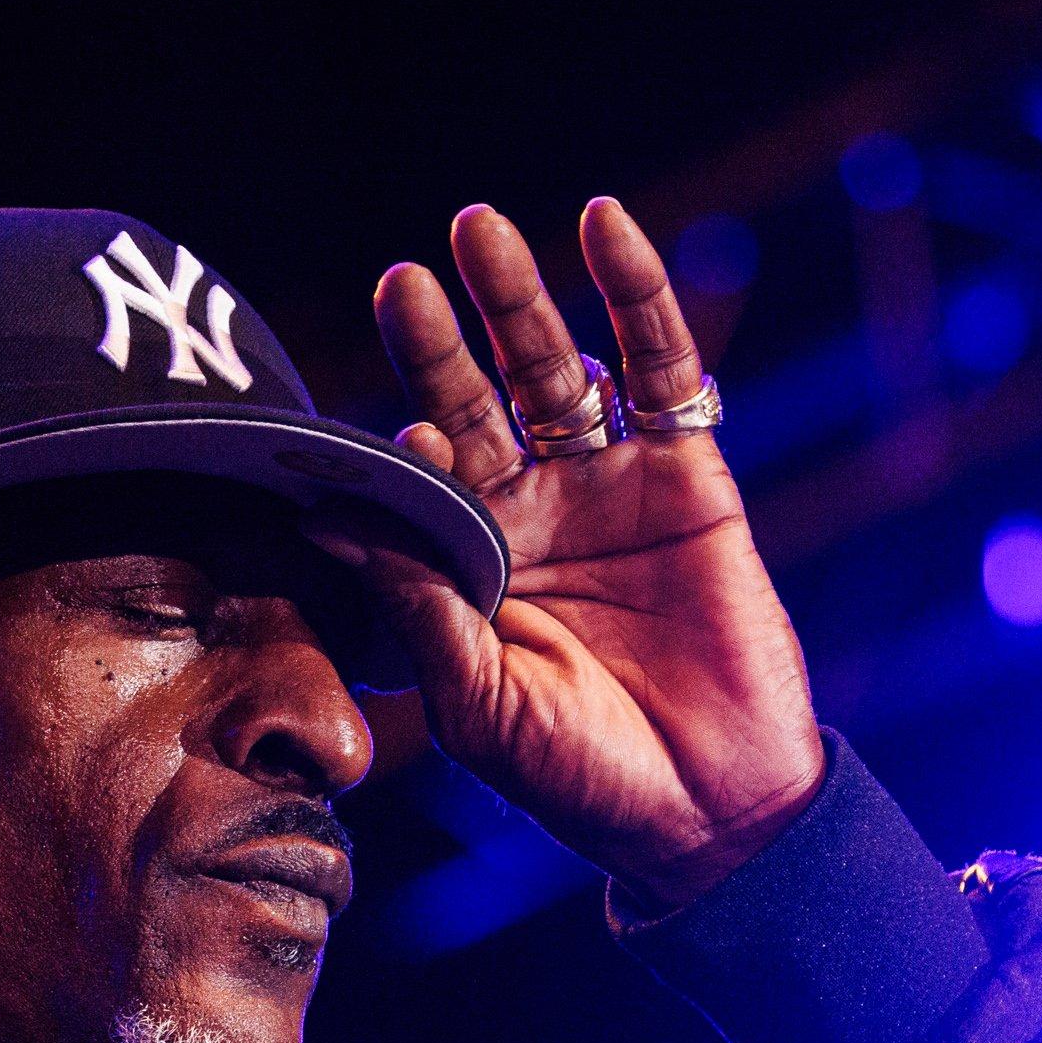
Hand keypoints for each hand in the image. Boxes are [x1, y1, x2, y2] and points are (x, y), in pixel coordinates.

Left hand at [345, 198, 827, 910]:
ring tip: (482, 231)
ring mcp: (607, 484)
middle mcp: (527, 512)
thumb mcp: (479, 706)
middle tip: (406, 281)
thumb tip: (332, 524)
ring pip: (554, 369)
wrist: (709, 813)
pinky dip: (637, 295)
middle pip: (474, 399)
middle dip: (438, 340)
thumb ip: (418, 609)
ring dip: (520, 299)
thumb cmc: (581, 779)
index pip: (414, 477)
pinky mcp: (688, 472)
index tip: (373, 430)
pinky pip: (661, 369)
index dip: (394, 444)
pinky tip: (606, 229)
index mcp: (464, 566)